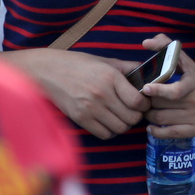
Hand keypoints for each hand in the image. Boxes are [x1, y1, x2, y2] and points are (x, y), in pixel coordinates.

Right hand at [16, 48, 149, 139]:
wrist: (47, 72)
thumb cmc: (77, 64)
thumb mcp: (104, 61)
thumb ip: (127, 67)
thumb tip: (146, 70)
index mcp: (110, 77)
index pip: (138, 101)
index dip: (145, 104)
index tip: (143, 102)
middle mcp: (102, 95)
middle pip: (131, 117)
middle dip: (137, 116)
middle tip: (134, 110)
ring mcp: (90, 109)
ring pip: (120, 128)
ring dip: (125, 124)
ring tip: (122, 116)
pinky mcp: (80, 119)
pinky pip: (104, 134)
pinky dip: (111, 131)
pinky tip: (109, 122)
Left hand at [141, 34, 194, 137]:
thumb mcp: (187, 61)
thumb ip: (166, 46)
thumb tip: (146, 42)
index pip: (176, 90)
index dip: (159, 90)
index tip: (146, 88)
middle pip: (162, 105)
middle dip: (148, 102)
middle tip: (143, 100)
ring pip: (162, 119)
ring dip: (150, 116)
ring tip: (148, 110)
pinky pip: (170, 133)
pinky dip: (156, 131)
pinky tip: (152, 126)